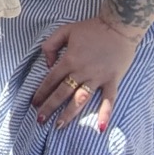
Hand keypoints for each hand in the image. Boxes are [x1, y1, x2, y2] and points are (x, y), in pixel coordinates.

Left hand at [34, 16, 137, 130]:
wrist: (119, 26)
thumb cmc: (92, 28)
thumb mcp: (65, 30)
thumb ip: (50, 45)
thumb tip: (47, 63)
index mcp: (69, 60)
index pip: (51, 80)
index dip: (41, 92)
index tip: (34, 103)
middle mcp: (81, 72)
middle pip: (62, 93)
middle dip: (50, 107)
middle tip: (40, 120)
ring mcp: (97, 78)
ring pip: (81, 99)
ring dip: (69, 114)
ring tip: (59, 126)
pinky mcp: (112, 80)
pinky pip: (109, 100)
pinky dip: (105, 114)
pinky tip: (100, 128)